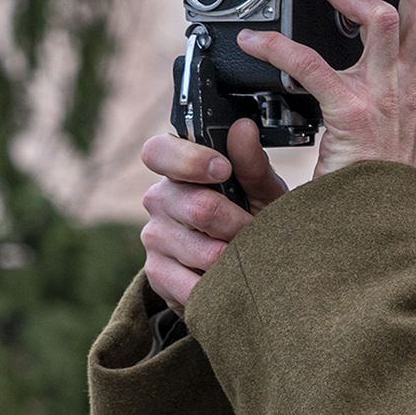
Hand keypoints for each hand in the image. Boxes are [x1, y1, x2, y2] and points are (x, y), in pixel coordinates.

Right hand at [139, 119, 287, 314]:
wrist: (244, 270)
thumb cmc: (251, 220)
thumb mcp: (261, 192)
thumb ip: (252, 164)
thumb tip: (244, 127)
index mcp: (179, 170)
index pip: (159, 152)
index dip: (191, 160)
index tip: (223, 169)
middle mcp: (159, 199)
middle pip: (197, 208)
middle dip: (238, 223)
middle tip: (254, 230)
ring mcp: (154, 238)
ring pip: (203, 251)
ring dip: (235, 259)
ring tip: (247, 256)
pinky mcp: (156, 275)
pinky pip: (194, 286)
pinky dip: (220, 287)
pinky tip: (228, 280)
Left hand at [233, 0, 415, 177]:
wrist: (375, 229)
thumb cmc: (377, 182)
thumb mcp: (394, 124)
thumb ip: (387, 85)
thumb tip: (368, 54)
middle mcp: (412, 83)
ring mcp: (386, 97)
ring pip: (386, 18)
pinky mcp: (352, 115)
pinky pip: (313, 67)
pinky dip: (278, 50)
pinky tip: (253, 41)